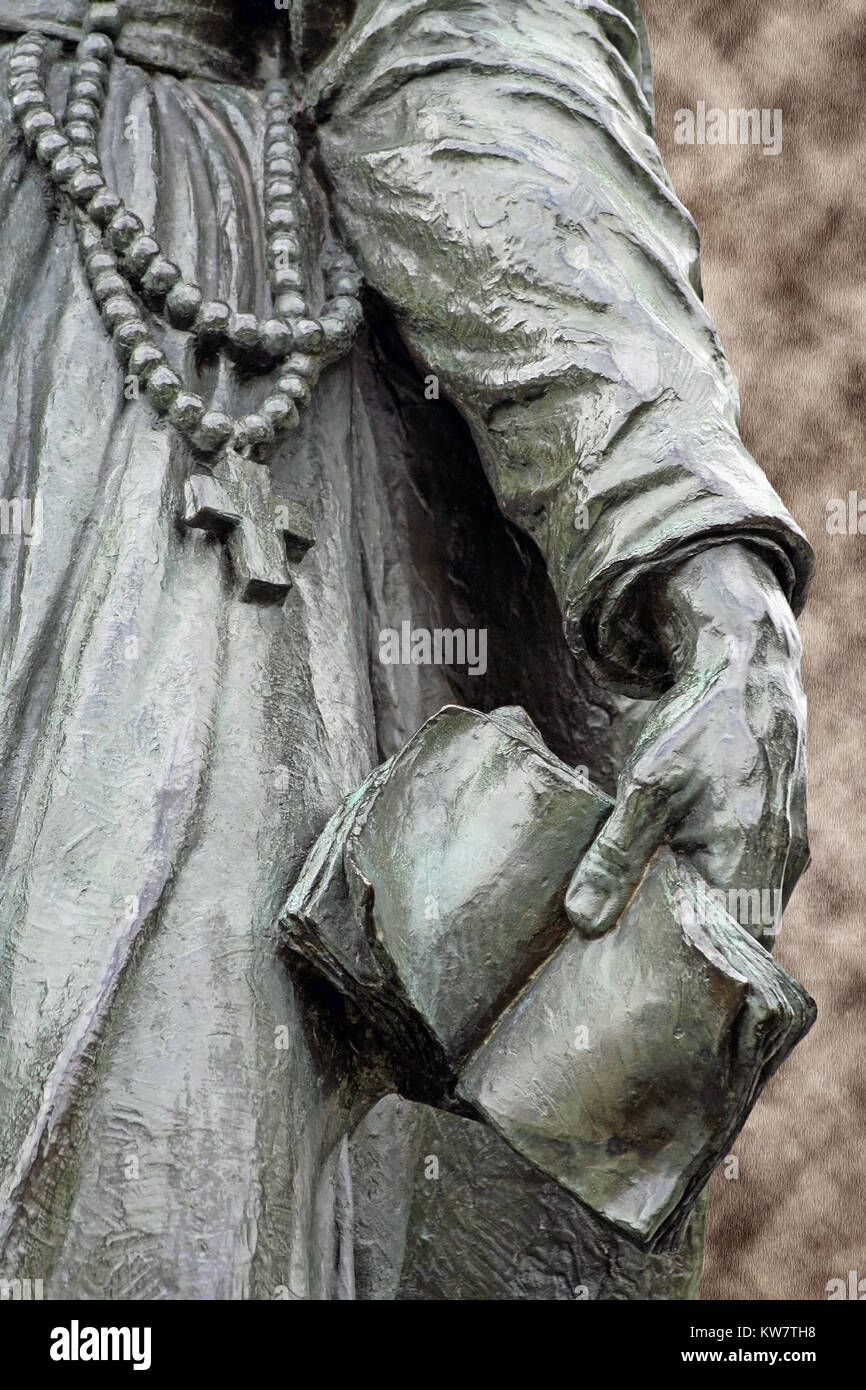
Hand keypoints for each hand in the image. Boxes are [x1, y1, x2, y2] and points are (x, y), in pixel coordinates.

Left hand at [565, 541, 808, 945]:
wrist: (744, 669)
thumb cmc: (698, 724)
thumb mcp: (647, 786)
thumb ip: (615, 855)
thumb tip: (581, 921)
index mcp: (754, 860)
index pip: (732, 956)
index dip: (691, 981)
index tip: (641, 996)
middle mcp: (780, 866)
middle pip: (736, 943)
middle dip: (687, 963)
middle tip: (629, 985)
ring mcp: (782, 854)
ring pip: (739, 915)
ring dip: (696, 931)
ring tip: (637, 953)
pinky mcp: (772, 839)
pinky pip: (743, 888)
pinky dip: (707, 902)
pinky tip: (662, 905)